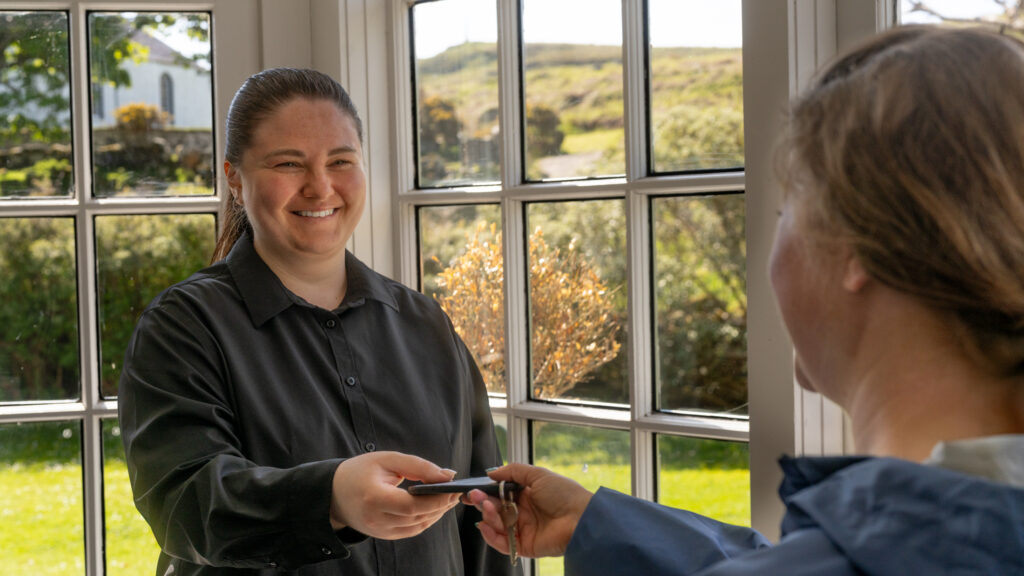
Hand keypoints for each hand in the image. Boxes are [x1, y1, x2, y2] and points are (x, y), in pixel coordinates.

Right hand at [330, 451, 459, 538]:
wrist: (333, 493)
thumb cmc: (359, 471)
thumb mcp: (387, 460)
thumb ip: (418, 466)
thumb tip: (448, 475)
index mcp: (374, 499)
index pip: (412, 505)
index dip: (436, 499)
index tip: (453, 486)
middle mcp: (376, 520)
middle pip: (418, 517)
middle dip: (441, 504)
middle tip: (456, 490)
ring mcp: (380, 531)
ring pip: (418, 526)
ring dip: (437, 513)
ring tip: (449, 497)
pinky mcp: (384, 536)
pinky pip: (412, 530)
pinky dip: (427, 519)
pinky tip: (435, 506)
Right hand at [465, 463, 592, 558]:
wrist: (581, 519)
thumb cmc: (565, 494)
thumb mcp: (538, 474)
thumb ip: (512, 471)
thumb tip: (491, 472)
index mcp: (527, 494)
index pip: (500, 493)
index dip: (485, 492)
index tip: (471, 489)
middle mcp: (523, 512)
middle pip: (495, 509)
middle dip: (483, 502)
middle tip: (474, 497)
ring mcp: (523, 529)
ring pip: (496, 525)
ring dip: (488, 516)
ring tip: (487, 508)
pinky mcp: (524, 546)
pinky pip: (502, 543)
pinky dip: (491, 536)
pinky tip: (485, 526)